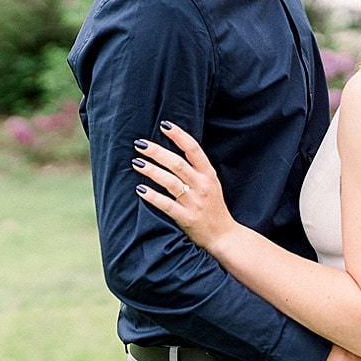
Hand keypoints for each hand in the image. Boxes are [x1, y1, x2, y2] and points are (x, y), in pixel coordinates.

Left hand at [132, 121, 236, 250]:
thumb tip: (171, 150)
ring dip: (151, 170)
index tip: (164, 125)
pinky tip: (140, 189)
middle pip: (177, 163)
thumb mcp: (210, 183)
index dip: (178, 135)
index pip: (193, 149)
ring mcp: (194, 202)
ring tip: (136, 162)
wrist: (224, 236)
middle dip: (157, 152)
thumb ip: (195, 168)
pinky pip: (166, 205)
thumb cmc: (213, 206)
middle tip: (140, 144)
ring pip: (170, 181)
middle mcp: (202, 185)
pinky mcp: (186, 218)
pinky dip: (152, 196)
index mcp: (208, 174)